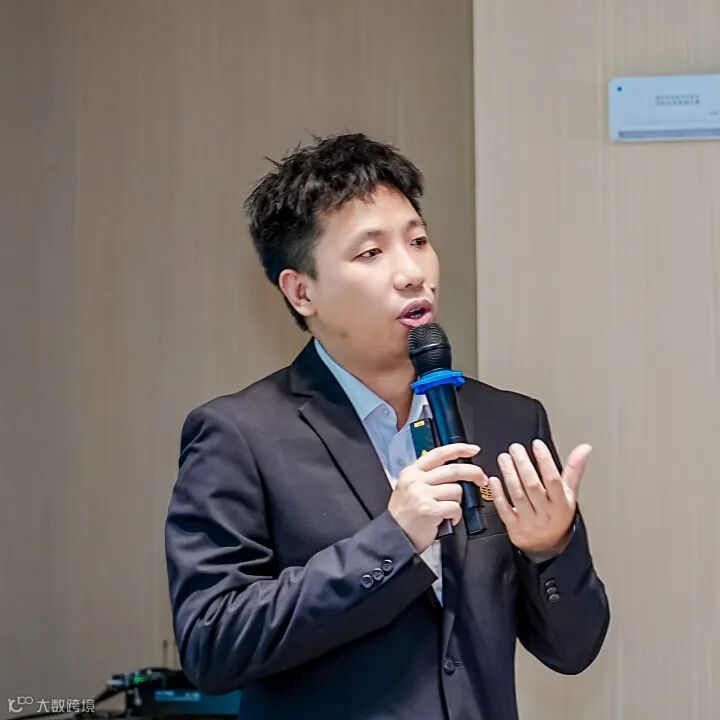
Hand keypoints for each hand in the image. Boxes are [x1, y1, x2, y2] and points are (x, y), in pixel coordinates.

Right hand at [388, 443, 487, 553]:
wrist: (394, 536)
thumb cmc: (405, 515)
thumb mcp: (410, 487)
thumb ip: (428, 476)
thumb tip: (456, 471)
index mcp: (412, 472)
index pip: (439, 454)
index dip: (459, 449)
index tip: (473, 450)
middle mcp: (416, 480)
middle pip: (453, 470)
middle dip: (474, 473)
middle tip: (482, 479)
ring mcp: (422, 494)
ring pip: (456, 490)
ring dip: (458, 501)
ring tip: (448, 509)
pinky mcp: (429, 509)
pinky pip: (455, 507)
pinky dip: (456, 515)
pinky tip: (448, 518)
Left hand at [487, 440, 591, 554]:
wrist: (547, 547)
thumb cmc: (558, 515)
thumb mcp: (570, 494)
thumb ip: (573, 470)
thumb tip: (584, 449)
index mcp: (561, 504)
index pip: (553, 480)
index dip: (545, 461)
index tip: (537, 445)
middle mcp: (545, 513)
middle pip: (533, 486)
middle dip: (523, 465)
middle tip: (515, 448)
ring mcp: (529, 521)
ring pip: (518, 495)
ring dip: (510, 475)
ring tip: (504, 458)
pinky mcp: (514, 527)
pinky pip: (504, 509)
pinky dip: (498, 494)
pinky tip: (494, 479)